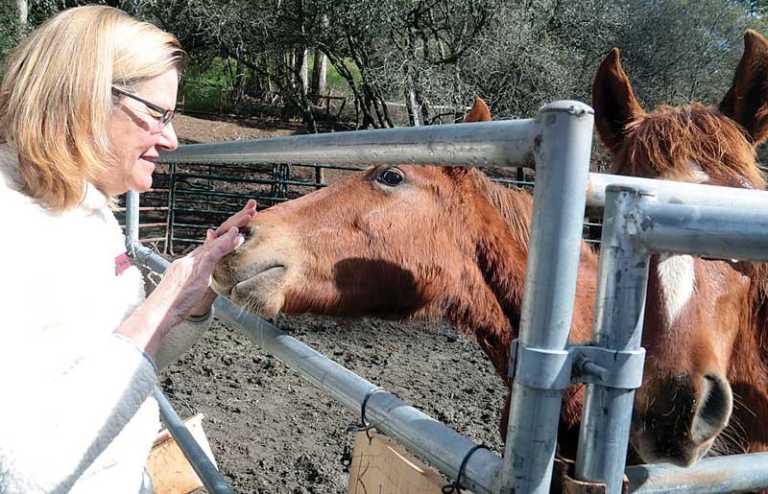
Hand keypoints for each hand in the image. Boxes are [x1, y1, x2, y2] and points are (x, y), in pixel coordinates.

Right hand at [118, 200, 256, 354]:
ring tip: (249, 214)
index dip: (228, 231)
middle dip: (235, 221)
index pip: (214, 242)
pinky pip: (212, 253)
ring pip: (216, 239)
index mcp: (192, 262)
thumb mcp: (192, 290)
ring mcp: (193, 262)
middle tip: (251, 208)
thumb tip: (209, 277)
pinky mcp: (195, 270)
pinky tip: (236, 235)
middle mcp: (192, 258)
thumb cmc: (173, 306)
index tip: (241, 223)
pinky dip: (224, 242)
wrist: (158, 314)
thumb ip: (203, 279)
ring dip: (234, 225)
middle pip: (217, 235)